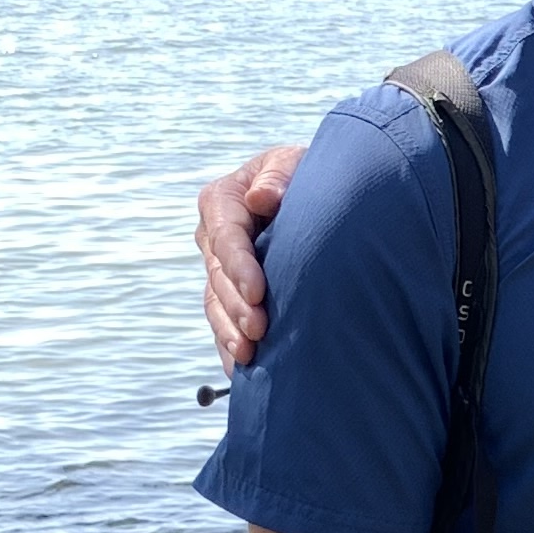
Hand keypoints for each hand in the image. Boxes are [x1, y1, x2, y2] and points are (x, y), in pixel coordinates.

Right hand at [200, 145, 302, 370]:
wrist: (318, 194)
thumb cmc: (307, 173)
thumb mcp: (294, 163)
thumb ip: (278, 176)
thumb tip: (261, 199)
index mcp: (223, 201)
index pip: (225, 235)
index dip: (239, 265)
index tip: (258, 291)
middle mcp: (214, 237)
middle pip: (219, 276)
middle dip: (237, 306)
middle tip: (258, 331)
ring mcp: (221, 268)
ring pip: (216, 304)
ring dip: (230, 331)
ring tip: (248, 355)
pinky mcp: (231, 293)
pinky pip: (224, 322)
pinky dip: (230, 346)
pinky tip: (242, 369)